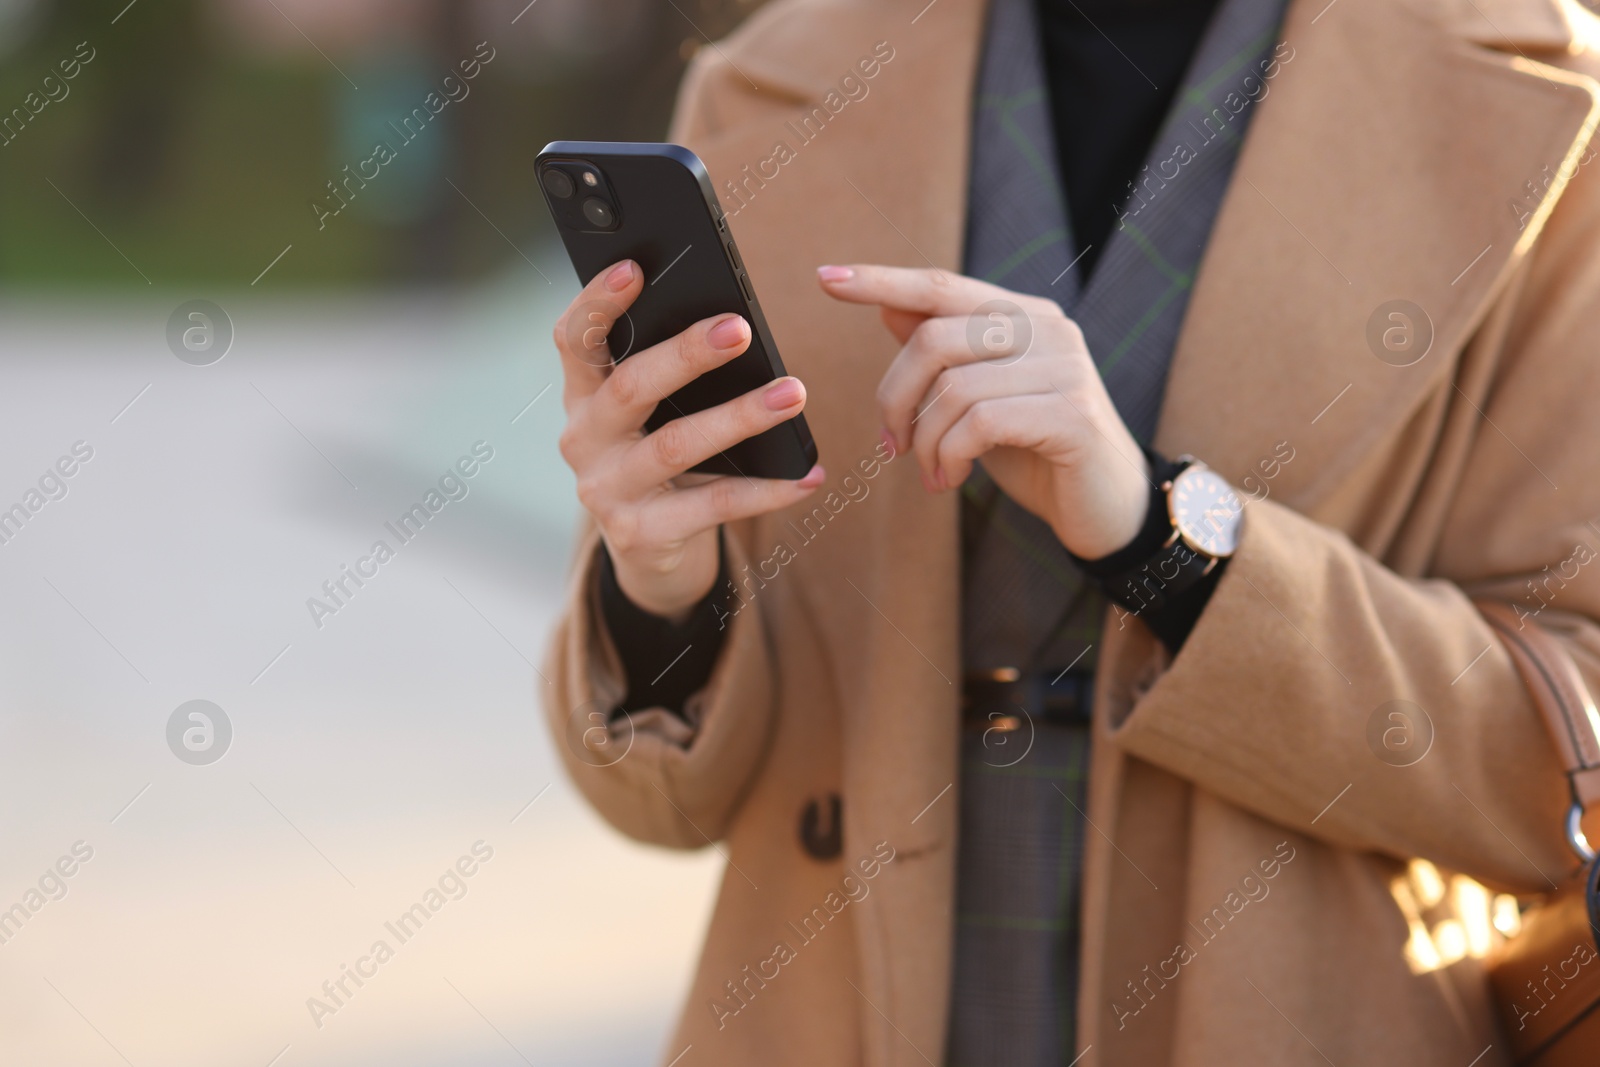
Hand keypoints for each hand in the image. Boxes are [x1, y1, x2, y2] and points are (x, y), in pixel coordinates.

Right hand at [555, 259, 824, 618]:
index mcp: (581, 395)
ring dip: (740, 417)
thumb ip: (665, 367)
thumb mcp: (650, 411)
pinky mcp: (642, 534)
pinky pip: (714, 505)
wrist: (649, 550)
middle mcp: (584, 440)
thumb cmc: (659, 455)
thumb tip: (730, 319)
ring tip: (793, 394)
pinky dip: (766, 490)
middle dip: (686, 354)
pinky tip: (807, 475)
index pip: (574, 339)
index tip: (635, 267)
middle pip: (630, 386)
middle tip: (741, 328)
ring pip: (676, 445)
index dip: (598, 302)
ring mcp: (607, 490)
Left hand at [817, 264, 1148, 559]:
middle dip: (895, 398)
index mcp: (1023, 316)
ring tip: (931, 472)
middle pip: (935, 339)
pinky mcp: (1071, 413)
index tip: (826, 278)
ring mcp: (1064, 368)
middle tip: (892, 445)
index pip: (941, 286)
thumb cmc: (1036, 451)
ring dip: (925, 441)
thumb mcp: (978, 399)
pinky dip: (950, 455)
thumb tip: (889, 305)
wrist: (1105, 507)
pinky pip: (981, 423)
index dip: (882, 280)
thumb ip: (944, 354)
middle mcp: (1048, 329)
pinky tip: (951, 479)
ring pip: (953, 387)